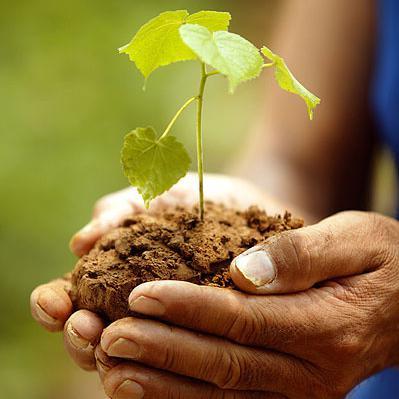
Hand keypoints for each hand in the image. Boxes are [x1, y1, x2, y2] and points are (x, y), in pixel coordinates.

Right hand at [30, 173, 283, 370]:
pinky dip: (164, 368)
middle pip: (91, 337)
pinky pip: (180, 361)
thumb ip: (119, 211)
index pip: (70, 299)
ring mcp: (166, 325)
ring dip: (112, 358)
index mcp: (113, 277)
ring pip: (129, 357)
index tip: (55, 304)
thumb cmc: (196, 200)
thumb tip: (79, 243)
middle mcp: (133, 307)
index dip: (53, 305)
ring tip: (112, 347)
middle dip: (79, 338)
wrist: (248, 207)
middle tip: (85, 329)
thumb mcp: (157, 195)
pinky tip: (162, 365)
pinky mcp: (202, 337)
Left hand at [100, 211, 398, 398]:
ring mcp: (301, 390)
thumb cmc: (381, 258)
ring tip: (111, 366)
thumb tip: (244, 270)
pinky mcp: (291, 394)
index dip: (187, 307)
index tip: (139, 294)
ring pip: (221, 392)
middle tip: (107, 337)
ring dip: (162, 382)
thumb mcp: (354, 238)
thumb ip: (302, 254)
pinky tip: (147, 386)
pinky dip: (185, 396)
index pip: (242, 317)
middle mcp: (311, 370)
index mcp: (326, 324)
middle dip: (161, 350)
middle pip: (223, 362)